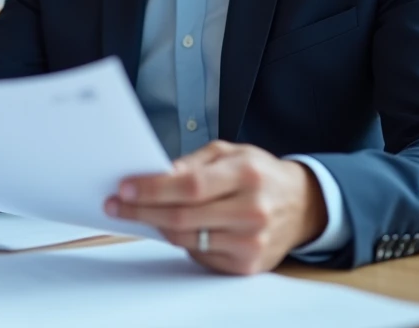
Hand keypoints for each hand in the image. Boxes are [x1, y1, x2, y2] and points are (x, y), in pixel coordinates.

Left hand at [104, 140, 326, 274]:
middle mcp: (252, 210)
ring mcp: (252, 242)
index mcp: (247, 175)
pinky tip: (170, 228)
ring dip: (156, 227)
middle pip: (184, 216)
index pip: (190, 186)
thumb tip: (158, 174)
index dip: (153, 189)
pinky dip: (180, 242)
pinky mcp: (248, 265)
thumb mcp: (230, 153)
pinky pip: (199, 256)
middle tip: (116, 204)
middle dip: (143, 211)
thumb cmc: (259, 174)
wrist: (302, 205)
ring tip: (137, 214)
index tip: (125, 188)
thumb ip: (193, 163)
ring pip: (187, 239)